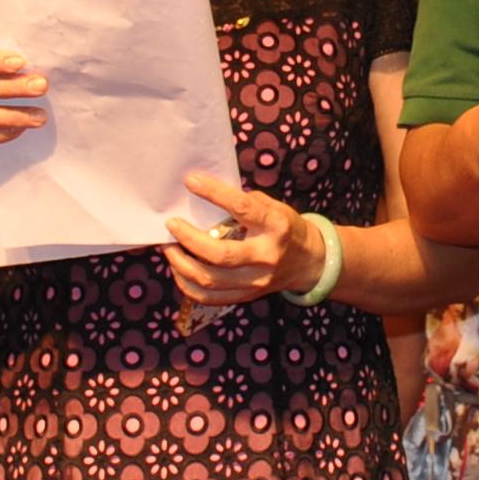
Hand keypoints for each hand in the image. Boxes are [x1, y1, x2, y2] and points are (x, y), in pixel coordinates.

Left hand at [163, 173, 300, 309]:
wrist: (309, 262)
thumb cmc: (284, 228)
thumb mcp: (273, 207)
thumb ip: (243, 203)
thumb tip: (204, 194)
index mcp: (276, 226)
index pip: (242, 208)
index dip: (214, 193)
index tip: (190, 181)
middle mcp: (266, 256)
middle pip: (220, 254)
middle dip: (189, 238)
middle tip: (172, 225)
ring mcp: (256, 281)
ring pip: (210, 280)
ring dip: (181, 263)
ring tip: (169, 248)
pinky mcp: (247, 296)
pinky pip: (209, 297)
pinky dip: (187, 284)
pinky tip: (179, 269)